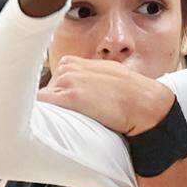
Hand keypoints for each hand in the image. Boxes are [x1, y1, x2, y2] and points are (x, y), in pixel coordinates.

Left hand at [38, 57, 174, 135]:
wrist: (145, 103)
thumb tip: (73, 90)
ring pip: (41, 99)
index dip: (54, 97)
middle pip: (44, 90)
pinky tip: (50, 123)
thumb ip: (85, 78)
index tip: (57, 108)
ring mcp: (67, 81)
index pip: (50, 81)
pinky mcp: (70, 96)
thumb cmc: (131, 93)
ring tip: (64, 122)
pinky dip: (43, 114)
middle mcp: (68, 68)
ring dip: (48, 111)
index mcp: (75, 63)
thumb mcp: (106, 75)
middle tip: (64, 117)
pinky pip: (42, 105)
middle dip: (51, 104)